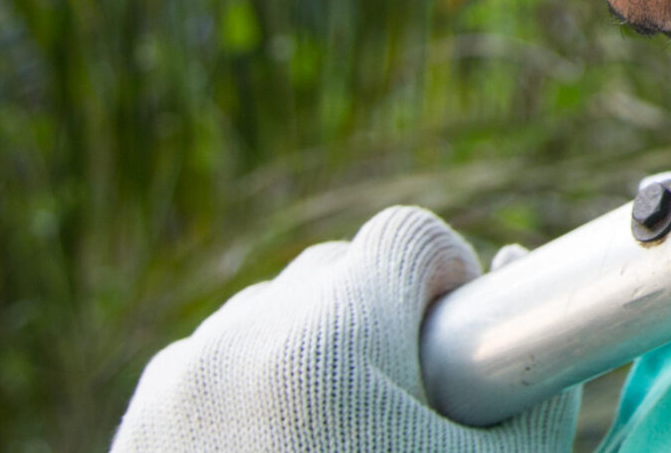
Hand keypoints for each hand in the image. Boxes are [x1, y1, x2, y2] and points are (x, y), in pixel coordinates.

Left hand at [111, 206, 576, 452]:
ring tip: (339, 443)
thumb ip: (535, 388)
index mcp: (327, 347)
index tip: (458, 344)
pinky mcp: (135, 435)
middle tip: (406, 406)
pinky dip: (252, 396)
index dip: (449, 280)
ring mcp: (174, 390)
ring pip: (267, 318)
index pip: (407, 238)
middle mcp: (235, 348)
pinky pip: (210, 371)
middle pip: (332, 272)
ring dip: (313, 353)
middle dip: (380, 319)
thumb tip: (518, 291)